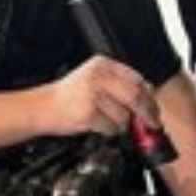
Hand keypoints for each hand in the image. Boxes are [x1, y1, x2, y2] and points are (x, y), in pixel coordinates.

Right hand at [42, 55, 160, 138]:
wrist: (41, 107)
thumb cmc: (67, 97)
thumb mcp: (93, 80)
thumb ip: (119, 85)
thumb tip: (148, 100)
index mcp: (102, 65)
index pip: (137, 80)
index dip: (149, 97)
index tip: (153, 108)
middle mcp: (97, 76)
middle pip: (135, 96)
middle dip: (146, 113)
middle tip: (150, 123)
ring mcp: (92, 94)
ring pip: (124, 115)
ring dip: (121, 124)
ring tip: (106, 120)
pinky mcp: (88, 113)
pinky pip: (112, 127)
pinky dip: (109, 131)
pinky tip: (96, 124)